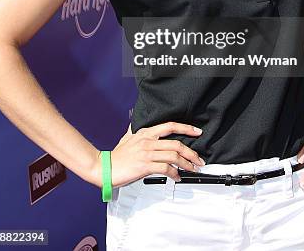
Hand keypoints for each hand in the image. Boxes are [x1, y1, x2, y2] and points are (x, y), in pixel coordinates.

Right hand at [90, 121, 204, 188]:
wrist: (104, 167)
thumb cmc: (117, 156)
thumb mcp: (128, 137)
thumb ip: (139, 133)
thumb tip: (143, 128)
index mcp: (146, 132)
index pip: (170, 126)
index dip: (186, 128)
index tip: (197, 131)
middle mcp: (147, 140)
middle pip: (176, 143)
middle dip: (191, 153)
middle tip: (198, 160)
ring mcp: (146, 153)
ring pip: (173, 156)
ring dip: (186, 164)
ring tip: (191, 170)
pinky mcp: (144, 166)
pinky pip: (165, 168)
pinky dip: (175, 173)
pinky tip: (177, 177)